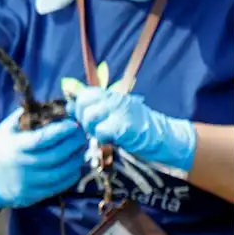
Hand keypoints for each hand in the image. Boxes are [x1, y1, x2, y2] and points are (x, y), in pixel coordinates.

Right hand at [0, 107, 87, 210]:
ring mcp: (28, 183)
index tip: (74, 124)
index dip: (61, 131)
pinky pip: (59, 186)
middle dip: (74, 143)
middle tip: (82, 133)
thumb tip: (50, 106)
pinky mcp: (33, 195)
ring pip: (62, 172)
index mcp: (14, 147)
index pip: (42, 139)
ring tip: (80, 148)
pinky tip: (74, 164)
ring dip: (76, 159)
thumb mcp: (5, 130)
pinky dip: (71, 174)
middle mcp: (22, 166)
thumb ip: (26, 118)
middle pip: (56, 156)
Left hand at [70, 85, 196, 173]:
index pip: (84, 94)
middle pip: (83, 103)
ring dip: (92, 129)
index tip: (84, 118)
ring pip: (90, 117)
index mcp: (112, 95)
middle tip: (93, 128)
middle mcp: (115, 99)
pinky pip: (101, 131)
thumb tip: (68, 105)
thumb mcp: (114, 112)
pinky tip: (111, 140)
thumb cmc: (136, 127)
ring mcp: (121, 111)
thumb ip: (94, 108)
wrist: (165, 137)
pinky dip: (102, 138)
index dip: (79, 107)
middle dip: (82, 118)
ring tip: (103, 134)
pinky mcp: (125, 126)